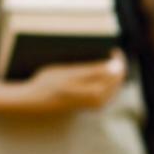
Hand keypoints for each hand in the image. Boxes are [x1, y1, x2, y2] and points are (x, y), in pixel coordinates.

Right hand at [10, 48, 126, 114]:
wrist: (34, 99)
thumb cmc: (49, 84)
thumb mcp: (70, 73)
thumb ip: (94, 71)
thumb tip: (116, 67)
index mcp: (96, 94)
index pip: (118, 74)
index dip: (119, 60)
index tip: (113, 50)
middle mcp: (99, 102)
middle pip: (117, 80)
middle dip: (115, 65)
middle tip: (108, 51)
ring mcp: (95, 104)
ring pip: (112, 85)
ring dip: (110, 71)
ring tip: (102, 58)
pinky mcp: (90, 104)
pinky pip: (106, 89)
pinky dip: (104, 79)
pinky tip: (96, 70)